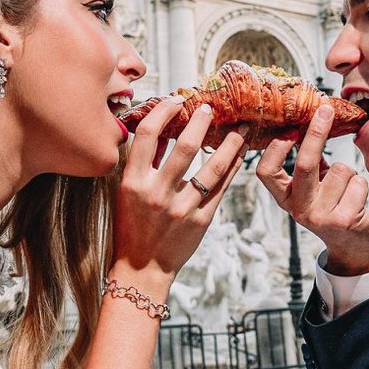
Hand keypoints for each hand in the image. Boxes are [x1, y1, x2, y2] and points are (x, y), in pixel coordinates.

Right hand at [112, 98, 245, 281]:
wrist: (142, 267)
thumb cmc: (131, 226)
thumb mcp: (127, 192)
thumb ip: (143, 162)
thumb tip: (161, 131)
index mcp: (134, 182)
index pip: (147, 135)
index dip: (163, 112)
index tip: (176, 100)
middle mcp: (158, 193)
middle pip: (187, 147)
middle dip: (202, 122)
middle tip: (211, 108)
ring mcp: (182, 208)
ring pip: (214, 167)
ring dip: (231, 143)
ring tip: (240, 128)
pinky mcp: (201, 221)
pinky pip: (222, 188)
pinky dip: (233, 167)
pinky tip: (240, 154)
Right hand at [256, 102, 368, 276]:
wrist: (355, 248)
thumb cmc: (335, 210)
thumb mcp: (314, 190)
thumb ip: (309, 165)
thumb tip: (309, 123)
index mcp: (286, 199)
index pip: (266, 171)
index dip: (276, 148)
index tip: (291, 126)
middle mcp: (299, 209)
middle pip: (304, 164)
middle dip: (316, 133)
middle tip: (326, 110)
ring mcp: (321, 217)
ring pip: (340, 170)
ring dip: (349, 174)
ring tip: (348, 192)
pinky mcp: (345, 220)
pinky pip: (358, 183)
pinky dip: (362, 186)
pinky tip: (358, 202)